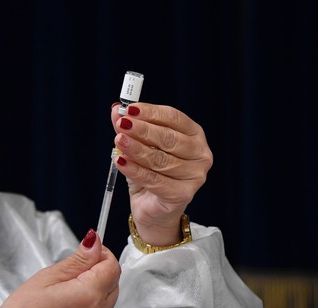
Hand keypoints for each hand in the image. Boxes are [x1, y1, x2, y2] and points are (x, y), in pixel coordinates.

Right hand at [2, 229, 119, 307]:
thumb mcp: (48, 277)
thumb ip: (77, 260)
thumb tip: (94, 241)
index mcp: (90, 294)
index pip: (112, 265)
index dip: (100, 252)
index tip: (85, 250)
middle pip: (113, 279)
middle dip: (98, 268)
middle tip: (72, 268)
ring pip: (107, 294)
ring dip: (95, 284)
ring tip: (67, 286)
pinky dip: (90, 299)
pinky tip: (69, 299)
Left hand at [111, 102, 212, 245]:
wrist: (153, 208)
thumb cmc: (151, 172)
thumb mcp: (138, 146)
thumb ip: (130, 127)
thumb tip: (116, 110)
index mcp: (194, 135)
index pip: (174, 117)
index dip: (151, 112)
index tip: (130, 109)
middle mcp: (200, 153)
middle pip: (168, 138)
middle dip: (142, 130)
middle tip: (122, 124)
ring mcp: (195, 175)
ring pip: (160, 159)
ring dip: (136, 149)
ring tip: (119, 141)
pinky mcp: (183, 194)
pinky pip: (154, 180)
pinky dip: (135, 170)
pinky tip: (121, 161)